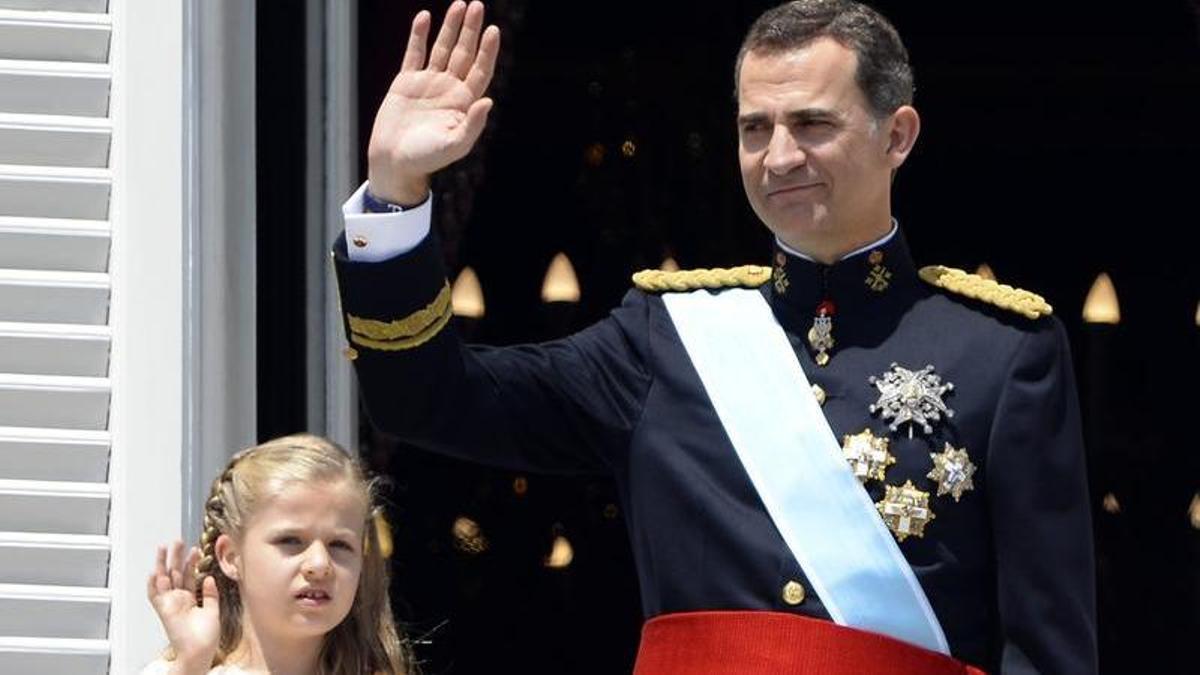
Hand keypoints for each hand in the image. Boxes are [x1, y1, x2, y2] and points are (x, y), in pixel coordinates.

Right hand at [146, 541, 219, 670]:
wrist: (200, 651)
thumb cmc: (206, 637)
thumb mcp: (212, 610)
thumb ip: (210, 594)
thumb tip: (210, 578)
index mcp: (189, 600)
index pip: (188, 576)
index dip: (191, 562)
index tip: (196, 549)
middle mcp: (178, 600)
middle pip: (175, 574)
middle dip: (176, 557)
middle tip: (178, 541)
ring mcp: (170, 604)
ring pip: (164, 579)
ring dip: (163, 564)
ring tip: (165, 547)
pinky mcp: (164, 610)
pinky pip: (154, 596)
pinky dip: (152, 584)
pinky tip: (153, 572)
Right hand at [367, 1, 499, 203]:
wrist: (395, 163)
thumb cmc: (427, 158)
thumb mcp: (455, 145)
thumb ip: (473, 124)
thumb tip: (488, 100)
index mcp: (464, 102)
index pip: (480, 70)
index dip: (487, 50)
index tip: (493, 30)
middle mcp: (449, 89)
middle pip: (464, 53)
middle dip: (471, 30)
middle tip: (478, 6)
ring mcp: (428, 83)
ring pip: (442, 48)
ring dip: (450, 27)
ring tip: (459, 5)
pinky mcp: (406, 82)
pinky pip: (414, 53)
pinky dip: (419, 35)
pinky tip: (425, 17)